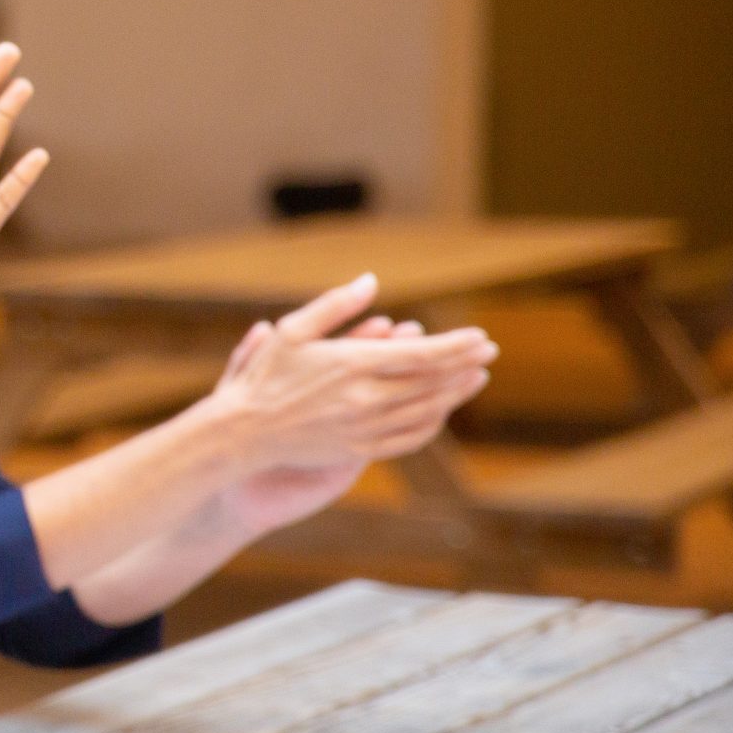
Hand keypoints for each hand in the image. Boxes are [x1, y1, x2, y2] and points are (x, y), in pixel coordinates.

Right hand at [206, 276, 496, 490]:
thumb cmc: (264, 377)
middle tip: (488, 353)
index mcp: (353, 364)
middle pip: (433, 383)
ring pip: (427, 411)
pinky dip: (432, 423)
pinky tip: (439, 411)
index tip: (481, 338)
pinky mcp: (359, 450)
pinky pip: (409, 438)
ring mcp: (365, 427)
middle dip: (465, 366)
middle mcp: (366, 398)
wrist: (243, 433)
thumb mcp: (292, 331)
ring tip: (475, 380)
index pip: (424, 355)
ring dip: (456, 395)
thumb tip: (371, 281)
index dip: (458, 347)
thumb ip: (335, 306)